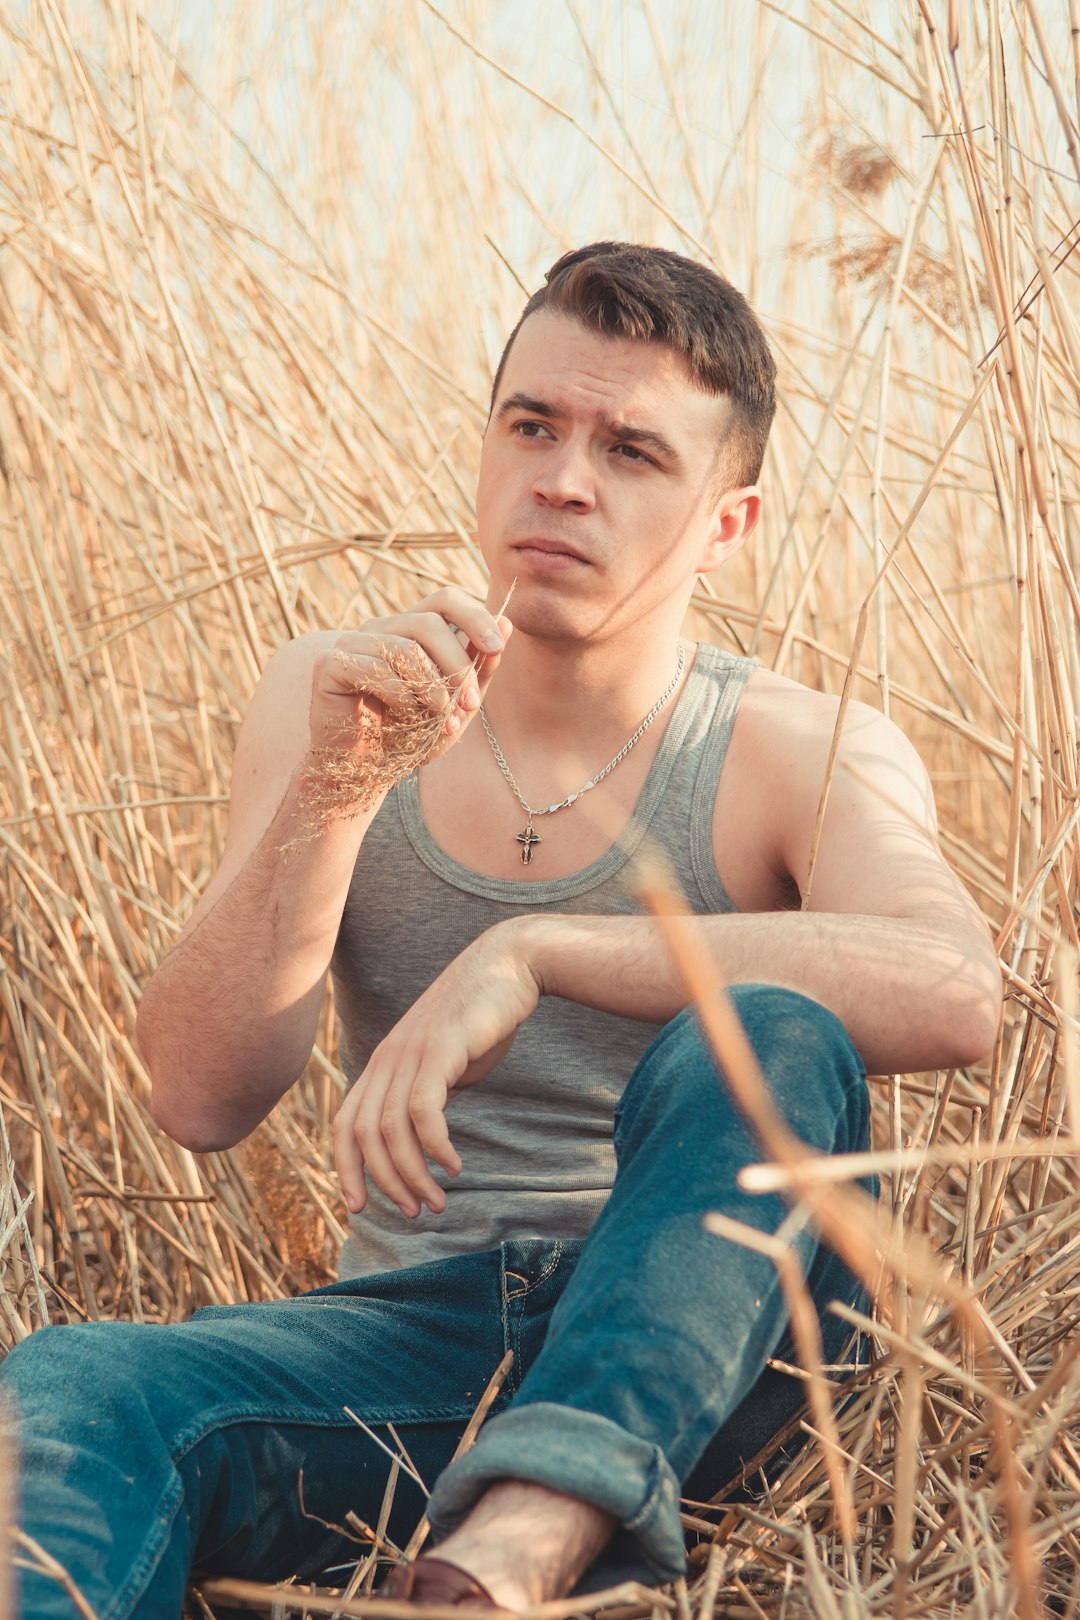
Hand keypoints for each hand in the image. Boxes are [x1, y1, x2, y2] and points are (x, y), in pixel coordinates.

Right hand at [310, 587, 510, 762]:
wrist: (365, 771)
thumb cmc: (410, 737)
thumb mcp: (458, 705)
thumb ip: (480, 668)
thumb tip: (508, 623)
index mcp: (409, 630)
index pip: (444, 599)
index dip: (474, 616)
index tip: (497, 647)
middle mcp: (380, 629)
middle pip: (429, 623)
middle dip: (458, 666)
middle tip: (472, 705)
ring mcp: (351, 642)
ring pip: (406, 647)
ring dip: (432, 689)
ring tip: (438, 718)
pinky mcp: (330, 664)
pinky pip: (376, 668)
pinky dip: (400, 697)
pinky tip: (402, 718)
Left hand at [333, 922, 540, 1218]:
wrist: (510, 965)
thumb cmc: (482, 1017)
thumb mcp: (447, 1062)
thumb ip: (429, 1093)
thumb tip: (424, 1135)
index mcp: (383, 1063)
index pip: (346, 1124)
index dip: (347, 1169)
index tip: (362, 1207)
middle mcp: (388, 1058)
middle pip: (363, 1134)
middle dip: (383, 1182)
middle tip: (413, 1212)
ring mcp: (410, 1052)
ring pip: (391, 1130)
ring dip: (412, 1174)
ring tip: (436, 1202)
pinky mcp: (439, 1050)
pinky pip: (424, 1112)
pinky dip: (435, 1147)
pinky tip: (454, 1167)